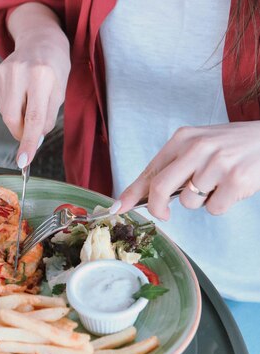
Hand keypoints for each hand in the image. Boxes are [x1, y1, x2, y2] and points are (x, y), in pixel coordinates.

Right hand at [0, 4, 69, 167]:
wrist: (40, 40)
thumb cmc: (55, 69)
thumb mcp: (60, 92)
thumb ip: (48, 117)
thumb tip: (34, 140)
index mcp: (42, 76)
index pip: (34, 118)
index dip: (29, 142)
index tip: (23, 161)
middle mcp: (20, 72)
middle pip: (12, 119)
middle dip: (22, 133)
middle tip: (32, 132)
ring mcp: (3, 72)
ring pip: (6, 114)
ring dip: (19, 118)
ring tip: (30, 100)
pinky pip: (2, 105)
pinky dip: (13, 107)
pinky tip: (21, 93)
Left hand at [118, 122, 259, 219]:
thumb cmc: (230, 147)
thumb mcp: (199, 146)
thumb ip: (174, 166)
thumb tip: (144, 195)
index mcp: (184, 138)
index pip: (150, 170)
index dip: (131, 193)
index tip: (117, 208)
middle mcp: (198, 148)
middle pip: (160, 187)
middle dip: (156, 208)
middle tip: (163, 215)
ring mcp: (217, 163)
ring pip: (188, 202)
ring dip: (200, 201)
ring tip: (217, 183)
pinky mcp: (236, 180)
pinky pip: (213, 208)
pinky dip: (220, 205)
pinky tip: (231, 188)